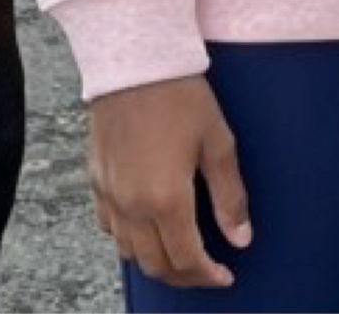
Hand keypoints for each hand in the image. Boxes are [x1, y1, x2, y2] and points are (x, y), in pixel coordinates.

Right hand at [89, 74, 250, 288]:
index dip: (208, 275)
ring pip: (130, 252)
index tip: (225, 276)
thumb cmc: (181, 95)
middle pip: (156, 264)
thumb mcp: (217, 141)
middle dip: (184, 276)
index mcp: (166, 199)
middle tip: (207, 271)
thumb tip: (241, 237)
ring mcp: (109, 196)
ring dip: (156, 261)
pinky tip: (148, 227)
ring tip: (182, 253)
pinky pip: (110, 228)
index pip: (187, 259)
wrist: (135, 62)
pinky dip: (130, 239)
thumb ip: (230, 195)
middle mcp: (132, 207)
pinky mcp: (96, 182)